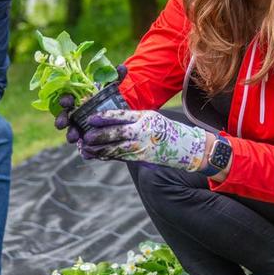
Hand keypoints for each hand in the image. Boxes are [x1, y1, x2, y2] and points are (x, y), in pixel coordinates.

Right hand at [54, 64, 127, 149]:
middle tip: (63, 124)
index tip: (67, 101)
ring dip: (69, 134)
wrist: (118, 113)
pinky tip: (84, 151)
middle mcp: (74, 113)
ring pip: (70, 131)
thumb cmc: (110, 98)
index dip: (65, 100)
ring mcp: (79, 127)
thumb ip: (116, 77)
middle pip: (64, 116)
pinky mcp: (85, 138)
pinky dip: (82, 148)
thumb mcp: (114, 87)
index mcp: (77, 99)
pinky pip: (81, 145)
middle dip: (61, 119)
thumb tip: (122, 67)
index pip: (67, 98)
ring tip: (73, 138)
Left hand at [80, 109, 207, 171]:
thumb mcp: (150, 117)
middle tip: (86, 136)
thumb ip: (132, 118)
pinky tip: (97, 155)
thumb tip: (109, 119)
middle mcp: (143, 132)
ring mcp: (143, 147)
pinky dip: (108, 156)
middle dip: (100, 135)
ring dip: (100, 150)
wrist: (187, 147)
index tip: (91, 118)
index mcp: (144, 117)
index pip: (122, 116)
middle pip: (117, 133)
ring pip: (117, 148)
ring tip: (86, 149)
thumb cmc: (164, 128)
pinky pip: (121, 157)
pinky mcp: (142, 158)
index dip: (105, 117)